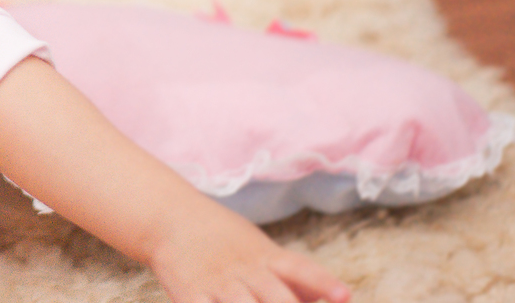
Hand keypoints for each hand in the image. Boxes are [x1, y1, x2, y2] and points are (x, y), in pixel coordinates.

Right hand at [147, 203, 350, 302]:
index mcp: (266, 257)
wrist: (170, 219)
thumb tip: (337, 298)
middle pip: (277, 299)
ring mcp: (218, 284)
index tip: (344, 296)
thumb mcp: (260, 247)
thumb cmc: (223, 237)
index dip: (323, 284)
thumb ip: (293, 276)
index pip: (300, 269)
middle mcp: (246, 271)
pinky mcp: (191, 294)